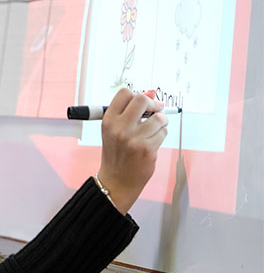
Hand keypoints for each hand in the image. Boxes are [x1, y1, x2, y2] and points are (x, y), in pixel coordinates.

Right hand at [98, 88, 167, 213]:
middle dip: (153, 104)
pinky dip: (161, 135)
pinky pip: (163, 133)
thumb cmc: (116, 153)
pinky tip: (152, 143)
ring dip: (161, 122)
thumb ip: (129, 111)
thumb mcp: (115, 130)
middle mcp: (119, 128)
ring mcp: (133, 139)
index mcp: (108, 121)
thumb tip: (151, 92)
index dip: (137, 95)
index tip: (144, 103)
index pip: (125, 93)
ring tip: (153, 131)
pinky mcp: (147, 149)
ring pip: (158, 118)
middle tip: (156, 110)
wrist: (116, 180)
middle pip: (142, 100)